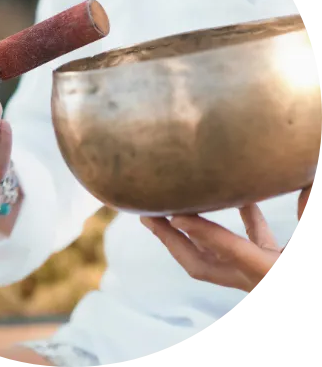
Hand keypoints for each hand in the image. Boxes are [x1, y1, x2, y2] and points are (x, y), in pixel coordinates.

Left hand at [141, 185, 312, 292]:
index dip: (205, 233)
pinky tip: (241, 195)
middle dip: (171, 241)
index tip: (175, 214)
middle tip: (145, 215)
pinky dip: (236, 221)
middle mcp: (255, 277)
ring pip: (213, 256)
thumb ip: (311, 207)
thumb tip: (309, 175)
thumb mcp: (303, 241)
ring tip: (168, 207)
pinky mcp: (265, 266)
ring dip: (190, 233)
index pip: (232, 251)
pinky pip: (243, 243)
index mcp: (269, 272)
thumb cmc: (301, 259)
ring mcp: (256, 274)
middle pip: (200, 264)